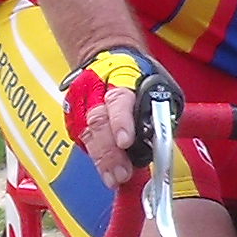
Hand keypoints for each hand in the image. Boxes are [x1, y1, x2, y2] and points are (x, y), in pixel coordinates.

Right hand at [63, 45, 164, 188]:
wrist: (110, 57)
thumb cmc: (139, 76)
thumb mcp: (156, 85)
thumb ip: (158, 111)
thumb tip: (162, 142)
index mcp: (121, 78)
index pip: (119, 101)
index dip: (121, 122)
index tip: (125, 142)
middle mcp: (96, 90)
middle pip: (98, 122)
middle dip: (110, 152)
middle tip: (122, 174)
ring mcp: (81, 102)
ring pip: (86, 133)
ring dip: (101, 160)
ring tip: (113, 179)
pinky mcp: (74, 115)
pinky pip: (81, 138)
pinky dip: (93, 156)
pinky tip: (103, 170)